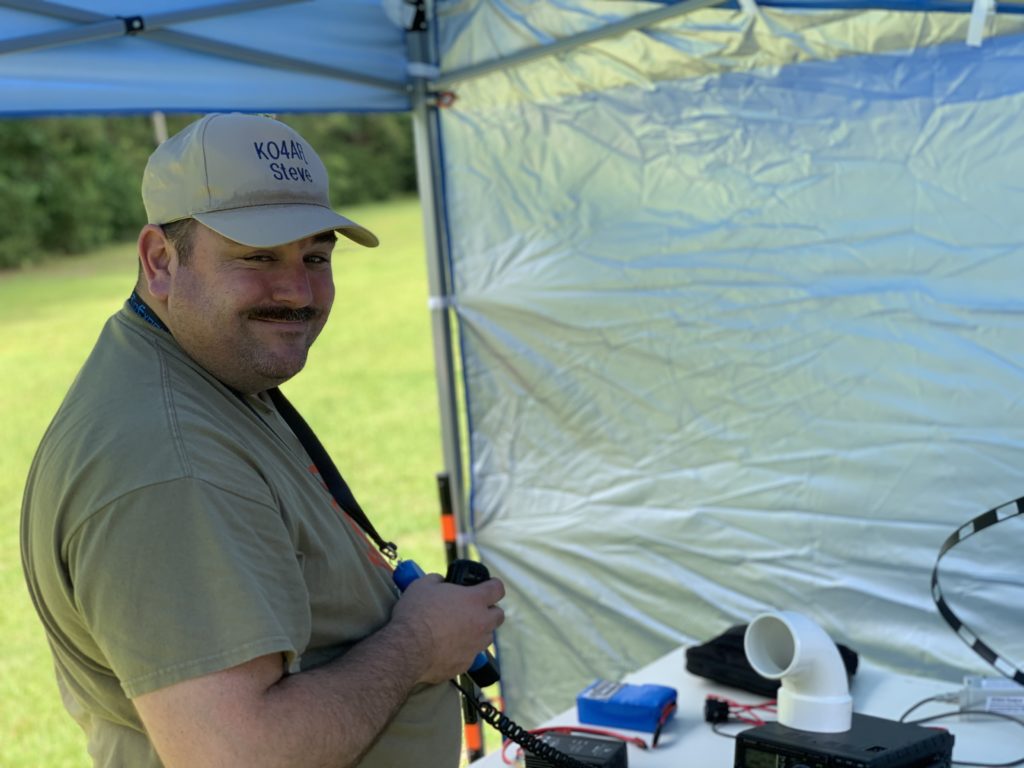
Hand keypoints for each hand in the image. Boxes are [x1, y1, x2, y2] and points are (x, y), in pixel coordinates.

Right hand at [390, 573, 504, 683]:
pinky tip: (448, 647)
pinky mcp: (466, 663)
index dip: (493, 585)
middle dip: (489, 611)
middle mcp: (481, 623)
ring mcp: (475, 645)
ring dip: (478, 632)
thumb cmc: (415, 615)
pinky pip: (471, 654)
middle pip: (498, 615)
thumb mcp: (423, 585)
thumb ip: (438, 580)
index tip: (488, 586)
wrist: (407, 649)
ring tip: (459, 630)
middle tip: (473, 610)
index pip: (497, 588)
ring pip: (487, 636)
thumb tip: (440, 582)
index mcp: (474, 600)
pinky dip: (464, 650)